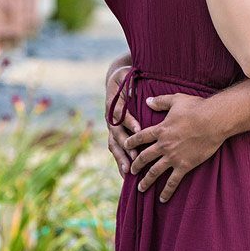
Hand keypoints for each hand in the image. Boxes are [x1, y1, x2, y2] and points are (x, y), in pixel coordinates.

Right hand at [105, 58, 140, 176]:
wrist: (115, 80)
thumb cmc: (124, 78)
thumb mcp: (125, 75)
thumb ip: (128, 83)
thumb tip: (132, 92)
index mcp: (113, 104)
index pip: (120, 115)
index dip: (129, 122)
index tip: (139, 129)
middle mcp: (110, 119)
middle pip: (116, 134)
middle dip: (125, 146)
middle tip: (135, 156)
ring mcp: (111, 128)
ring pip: (114, 146)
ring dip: (121, 158)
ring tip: (128, 171)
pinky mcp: (115, 134)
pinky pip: (116, 150)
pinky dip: (120, 161)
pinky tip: (126, 175)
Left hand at [125, 91, 225, 201]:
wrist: (213, 121)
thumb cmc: (196, 107)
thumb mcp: (176, 100)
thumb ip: (160, 101)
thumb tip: (147, 100)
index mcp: (160, 129)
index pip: (140, 137)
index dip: (131, 141)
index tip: (125, 146)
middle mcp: (164, 145)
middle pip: (144, 157)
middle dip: (136, 165)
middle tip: (131, 171)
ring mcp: (173, 157)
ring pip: (155, 172)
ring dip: (146, 181)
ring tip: (140, 188)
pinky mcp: (184, 166)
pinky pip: (173, 181)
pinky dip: (167, 191)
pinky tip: (162, 199)